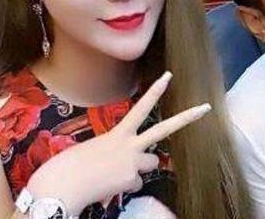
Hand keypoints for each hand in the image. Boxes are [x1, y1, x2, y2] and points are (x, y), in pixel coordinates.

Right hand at [26, 71, 209, 214]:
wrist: (59, 187)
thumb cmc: (66, 168)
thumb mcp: (91, 150)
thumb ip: (112, 150)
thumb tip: (124, 165)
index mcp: (116, 134)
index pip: (140, 108)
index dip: (155, 92)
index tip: (169, 76)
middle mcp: (129, 146)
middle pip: (164, 130)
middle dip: (187, 118)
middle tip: (206, 108)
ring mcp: (133, 164)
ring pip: (150, 164)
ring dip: (138, 168)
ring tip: (113, 173)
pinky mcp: (131, 182)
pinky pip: (136, 185)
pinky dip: (125, 187)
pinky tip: (108, 187)